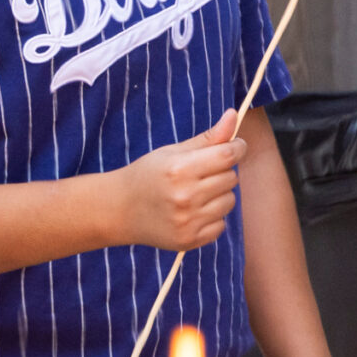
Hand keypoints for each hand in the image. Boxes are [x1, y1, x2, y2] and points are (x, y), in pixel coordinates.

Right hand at [111, 109, 244, 250]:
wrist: (119, 210)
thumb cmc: (147, 175)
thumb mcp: (172, 152)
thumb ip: (208, 138)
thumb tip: (234, 116)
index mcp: (179, 169)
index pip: (228, 156)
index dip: (238, 148)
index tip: (236, 146)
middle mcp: (185, 196)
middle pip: (231, 178)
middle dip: (222, 172)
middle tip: (201, 173)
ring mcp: (188, 221)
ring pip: (230, 201)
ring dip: (219, 195)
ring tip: (195, 193)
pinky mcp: (190, 240)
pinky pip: (221, 224)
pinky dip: (212, 217)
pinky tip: (192, 212)